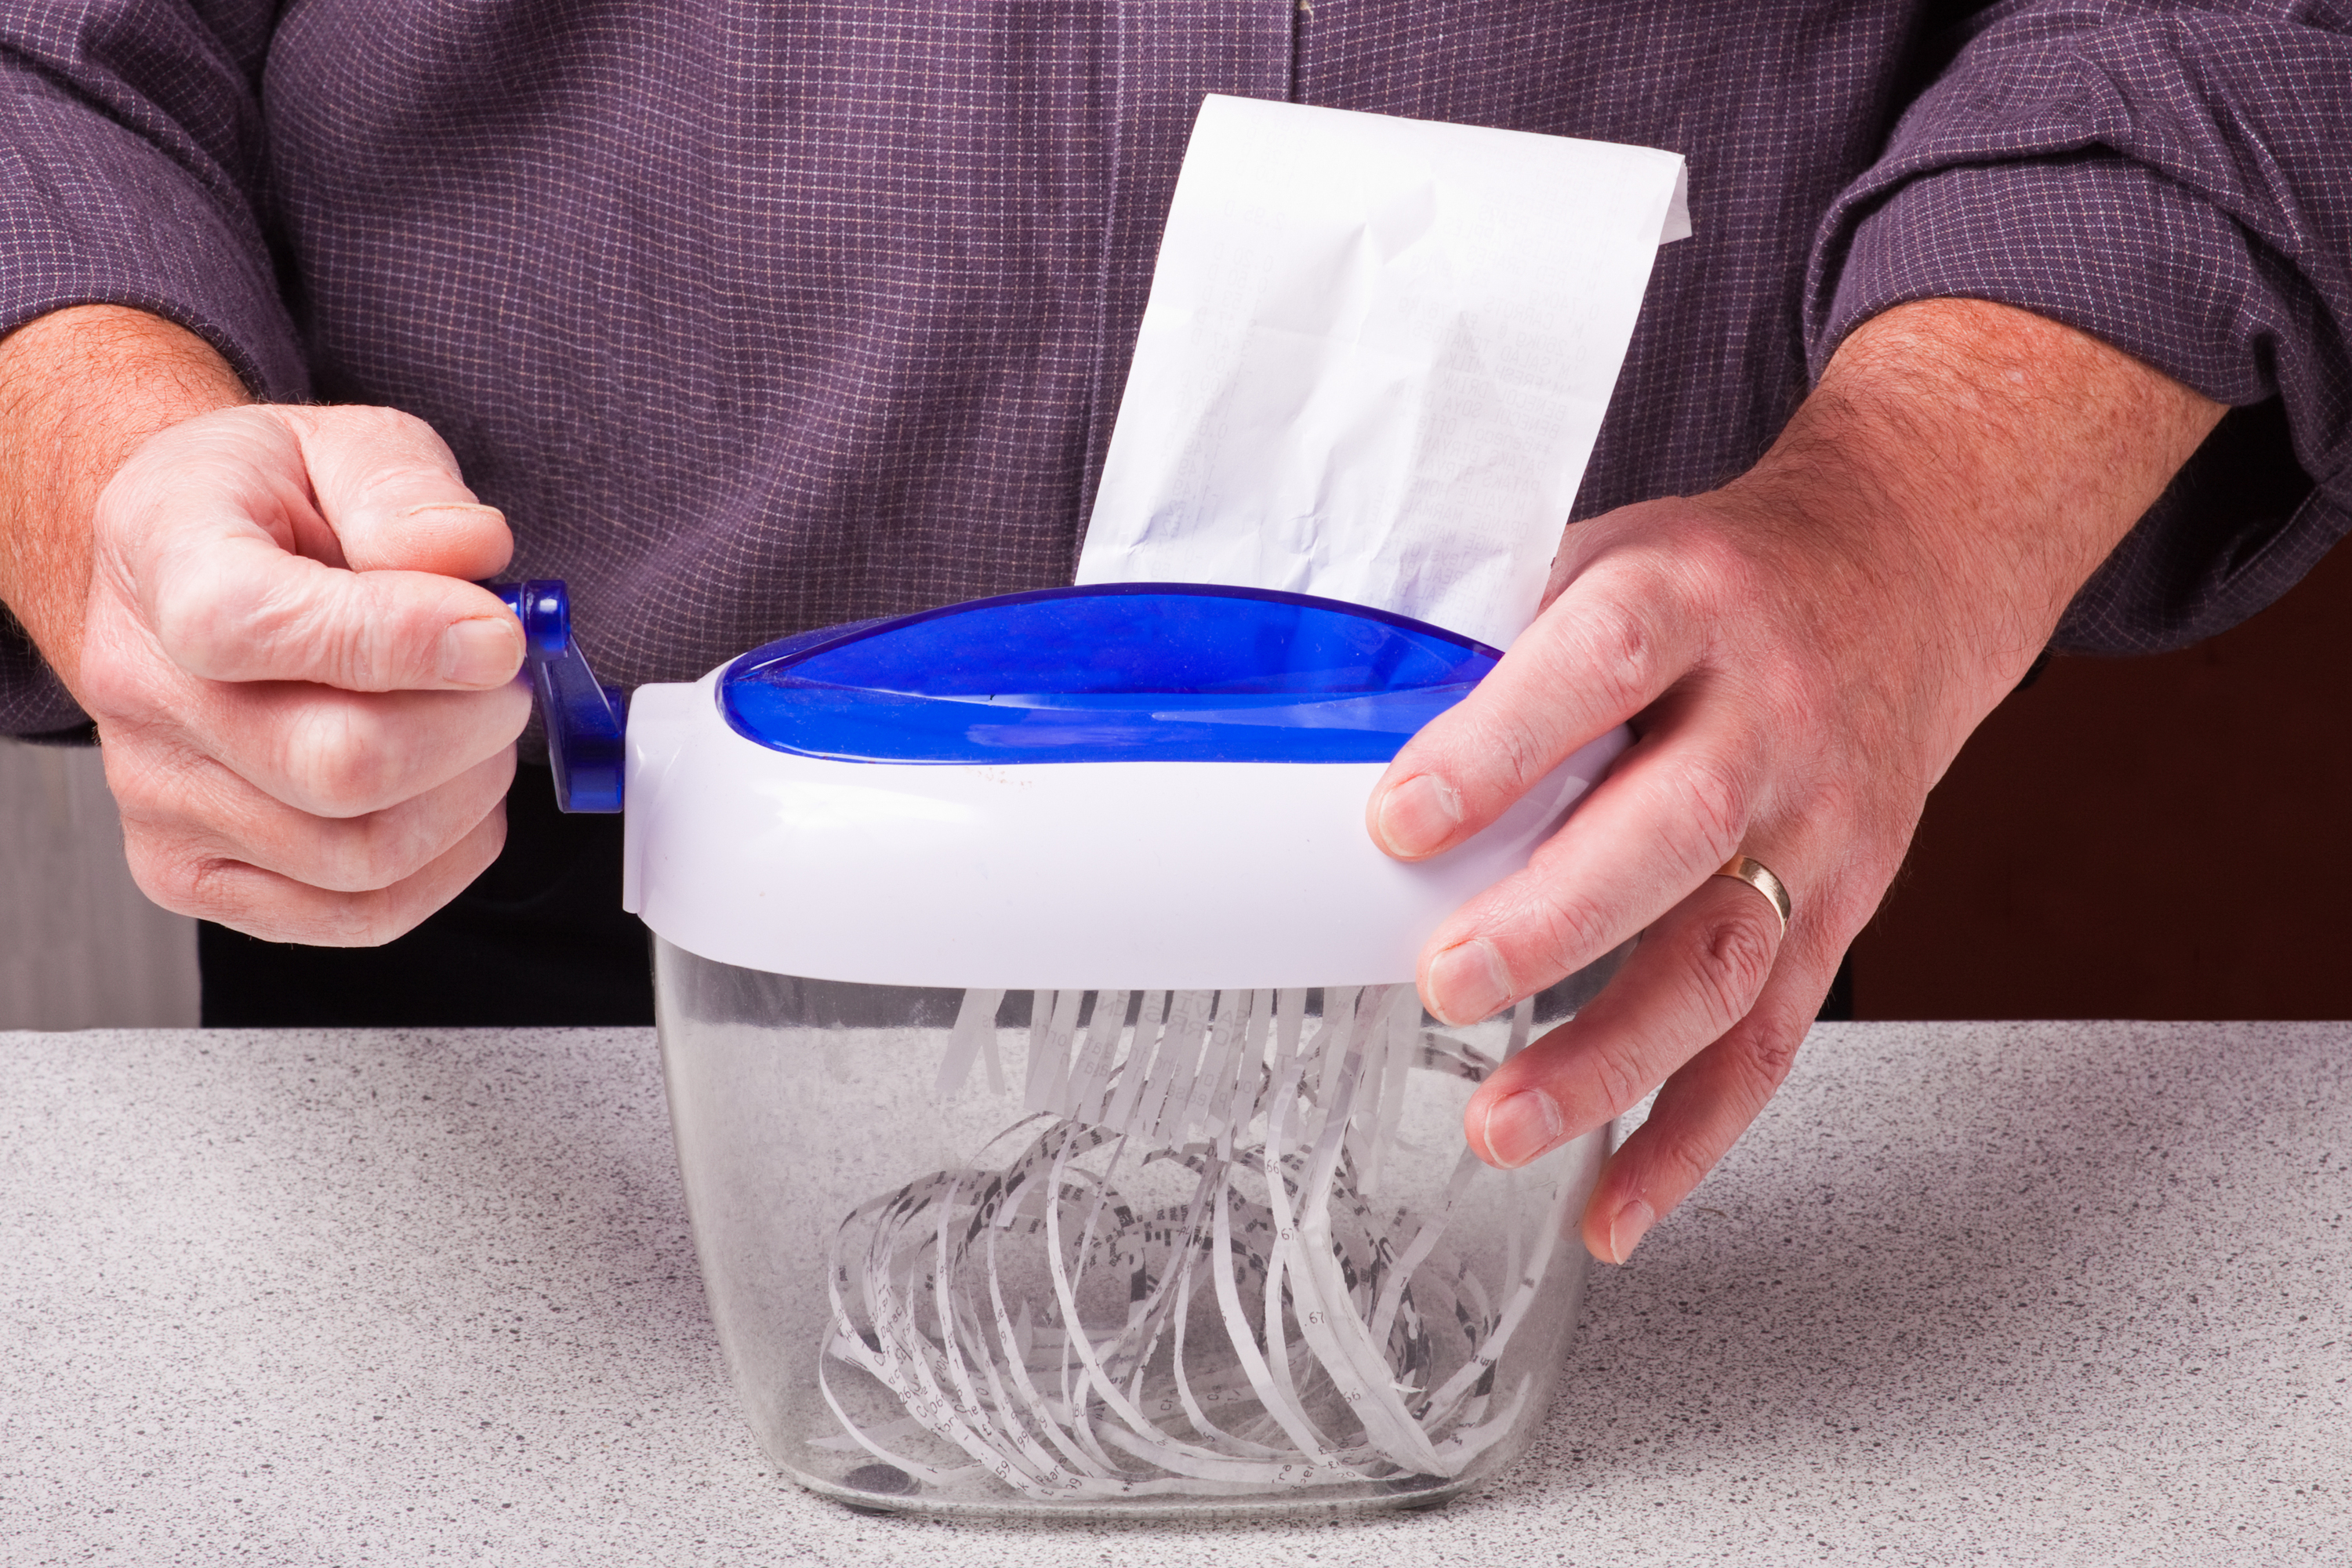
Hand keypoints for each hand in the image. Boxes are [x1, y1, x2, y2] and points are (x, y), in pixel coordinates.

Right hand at [0, 307, 528, 943]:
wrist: (181, 573)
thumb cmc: (267, 511)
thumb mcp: (342, 446)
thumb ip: (408, 489)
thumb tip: (468, 552)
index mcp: (161, 556)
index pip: (256, 625)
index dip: (402, 639)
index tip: (497, 632)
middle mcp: (141, 689)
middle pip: (337, 765)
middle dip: (471, 726)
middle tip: (506, 680)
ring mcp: (158, 796)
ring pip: (361, 853)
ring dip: (469, 795)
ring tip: (479, 726)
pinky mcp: (191, 873)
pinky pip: (356, 913)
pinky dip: (445, 862)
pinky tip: (454, 795)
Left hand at [1366, 299, 2224, 1261]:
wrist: (1900, 581)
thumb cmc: (1723, 579)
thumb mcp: (1612, 555)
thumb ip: (1503, 641)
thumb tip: (1343, 737)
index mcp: (1690, 601)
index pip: (1601, 664)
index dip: (1499, 747)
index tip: (1398, 822)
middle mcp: (1769, 717)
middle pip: (1676, 830)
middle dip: (1553, 922)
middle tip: (1443, 979)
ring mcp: (1819, 824)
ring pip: (1726, 959)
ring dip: (1610, 1060)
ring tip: (1502, 1124)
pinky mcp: (1844, 910)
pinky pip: (1770, 1041)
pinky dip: (1689, 1137)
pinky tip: (1613, 1203)